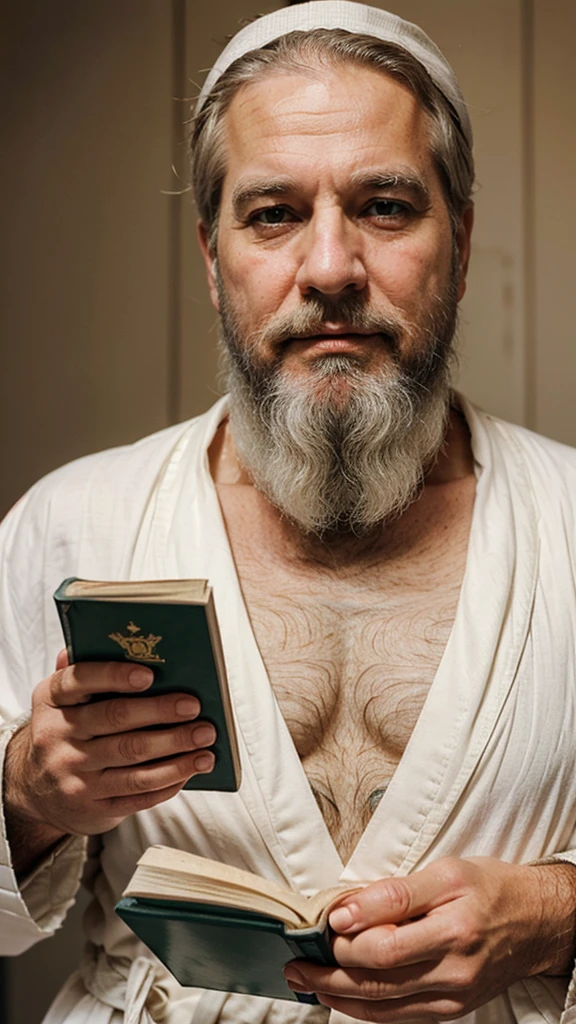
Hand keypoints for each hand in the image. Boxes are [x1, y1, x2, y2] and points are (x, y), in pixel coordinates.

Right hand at [5, 650, 215, 863]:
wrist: (35, 791)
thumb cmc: (64, 731)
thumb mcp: (61, 699)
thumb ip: (84, 671)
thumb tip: (118, 644)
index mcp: (51, 700)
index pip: (80, 680)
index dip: (115, 675)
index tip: (150, 674)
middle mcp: (57, 737)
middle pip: (116, 721)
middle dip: (161, 712)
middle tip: (194, 707)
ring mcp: (74, 776)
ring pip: (132, 762)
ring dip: (176, 752)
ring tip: (206, 742)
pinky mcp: (92, 807)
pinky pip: (137, 795)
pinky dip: (169, 781)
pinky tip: (190, 769)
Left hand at [284, 856, 575, 1020]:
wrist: (535, 924)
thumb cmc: (487, 889)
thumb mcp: (447, 871)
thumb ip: (397, 891)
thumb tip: (347, 909)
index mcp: (454, 924)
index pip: (389, 937)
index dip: (350, 931)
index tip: (325, 921)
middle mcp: (455, 966)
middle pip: (380, 977)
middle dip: (330, 972)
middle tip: (298, 961)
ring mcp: (453, 995)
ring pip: (384, 1003)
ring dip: (338, 994)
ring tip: (306, 981)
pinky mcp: (451, 1011)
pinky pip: (399, 1016)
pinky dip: (364, 1009)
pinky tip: (339, 996)